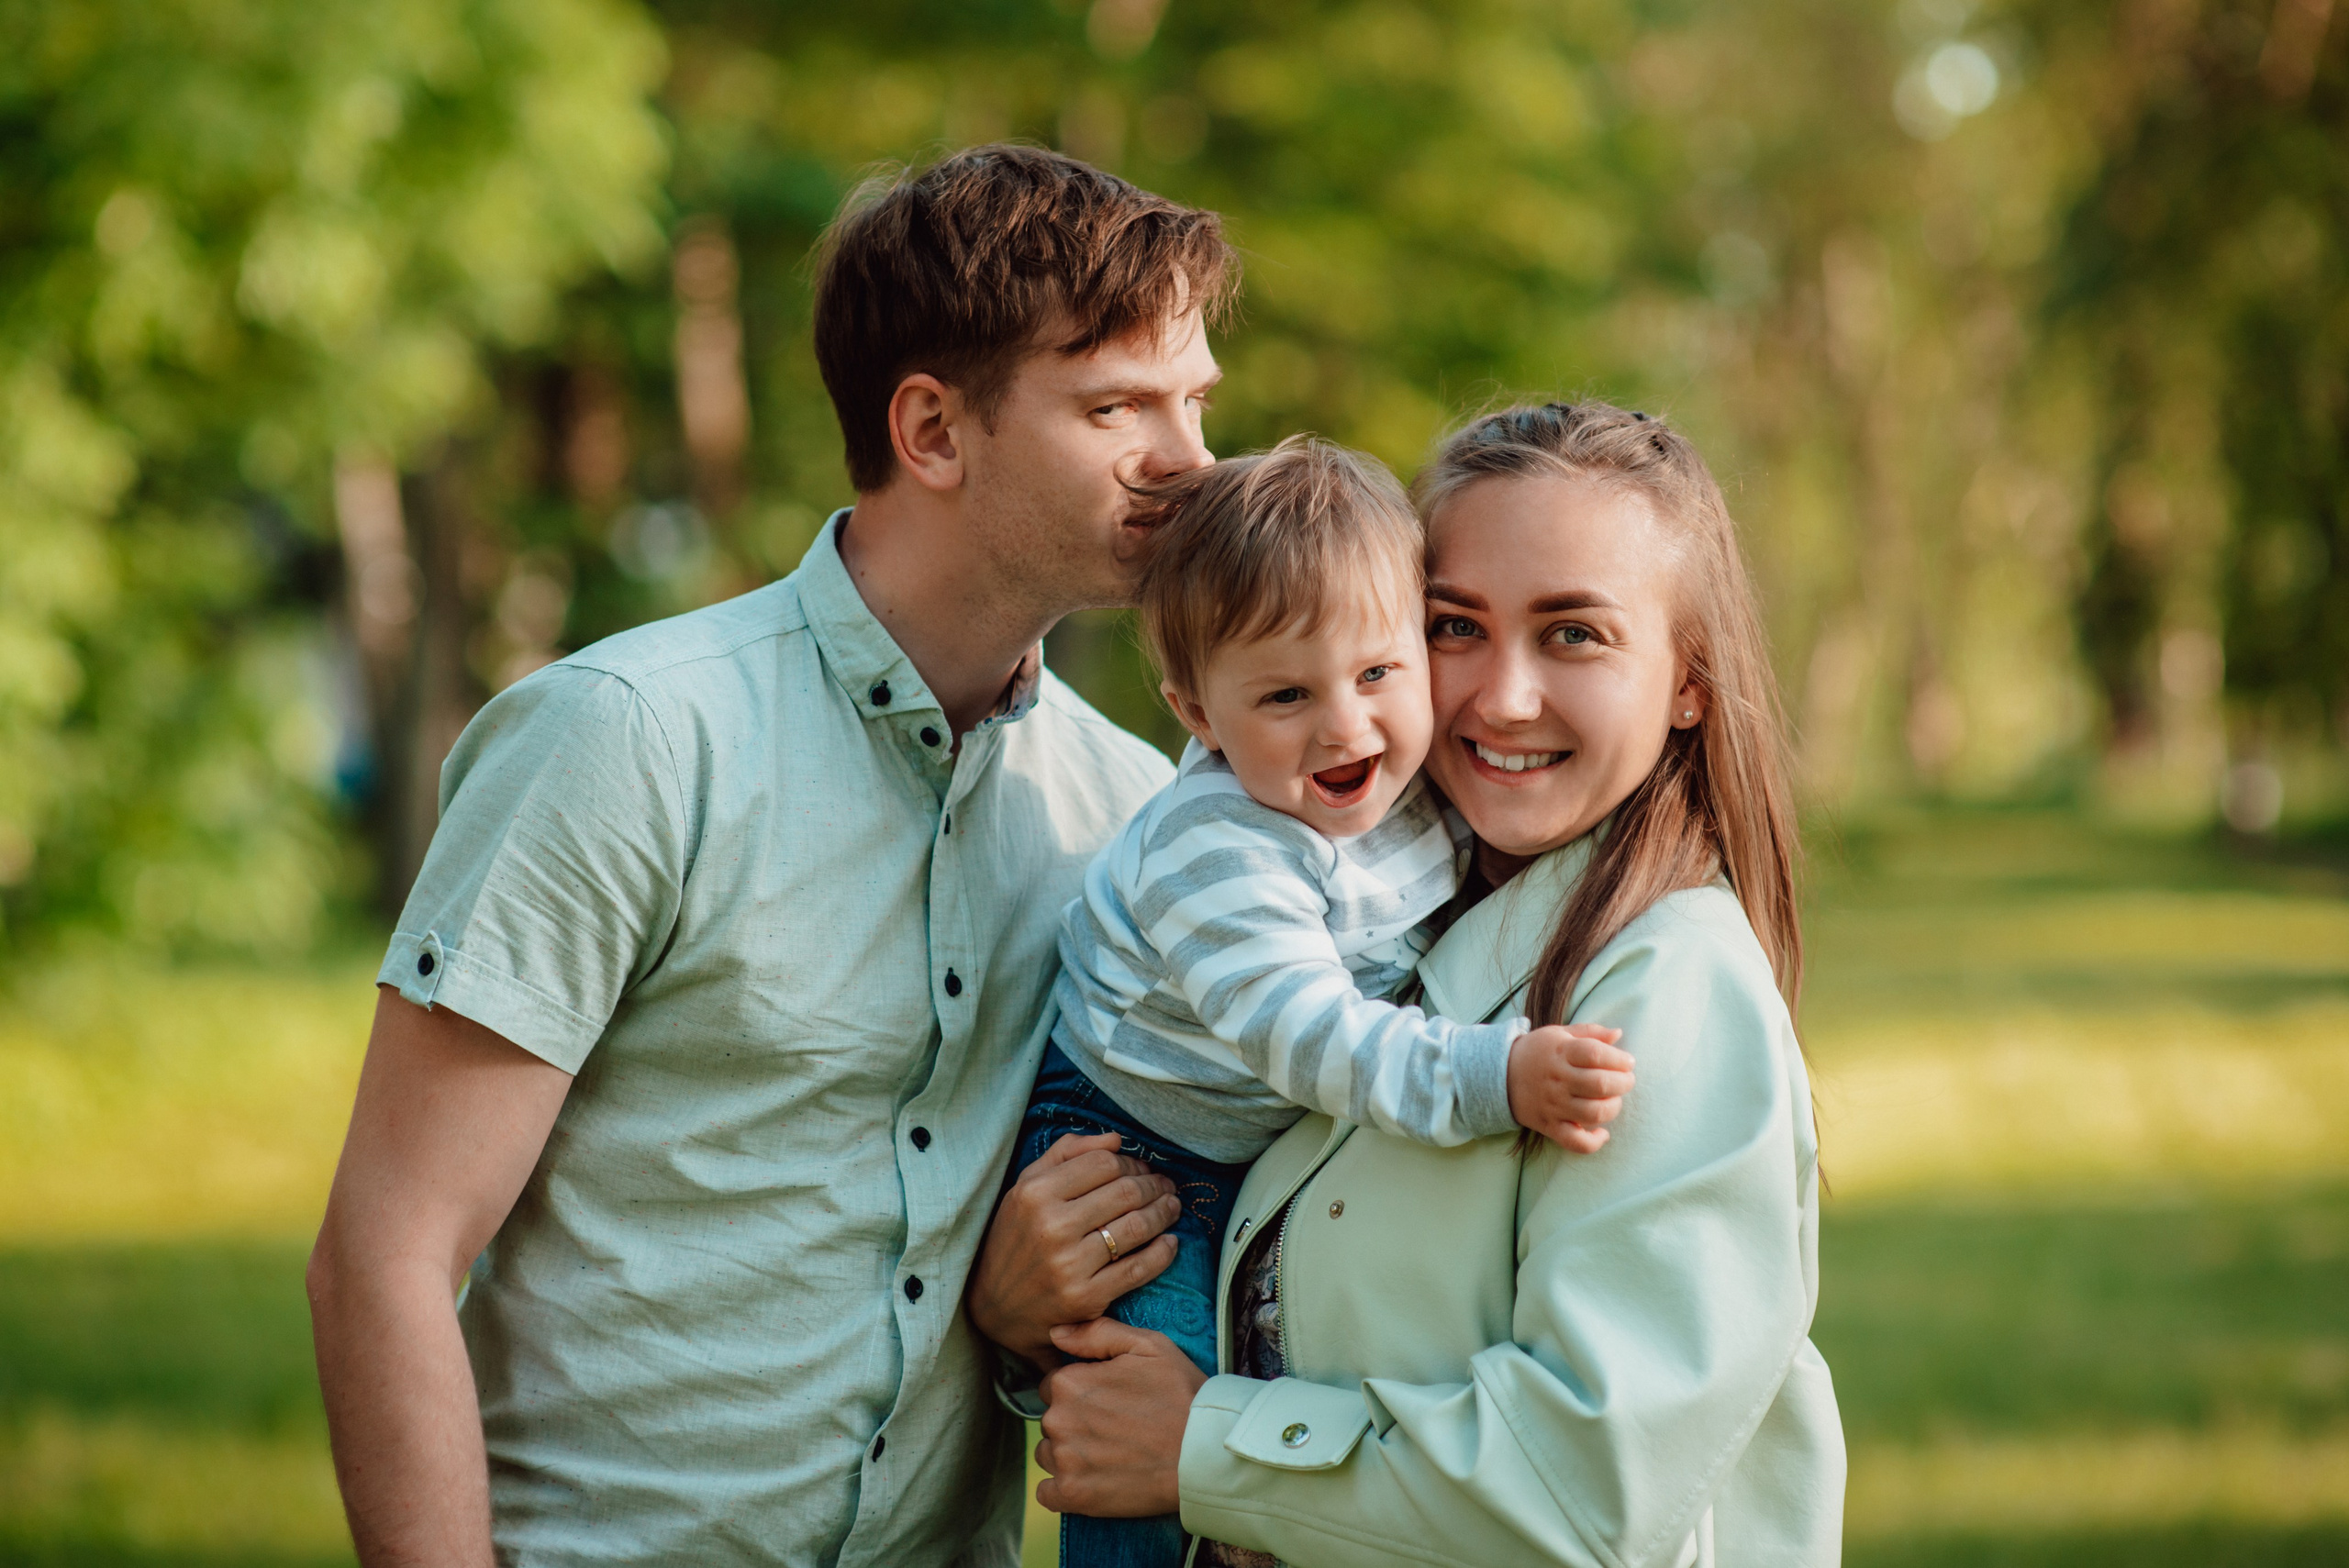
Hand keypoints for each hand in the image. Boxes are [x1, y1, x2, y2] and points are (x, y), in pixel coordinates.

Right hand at [967, 1132, 1182, 1366]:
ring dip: (1165, 1213)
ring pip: (1137, 1227)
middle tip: (1166, 1186)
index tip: (1142, 1169)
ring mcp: (1069, 1265)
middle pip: (1125, 1192)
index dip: (1132, 1163)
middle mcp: (1052, 1226)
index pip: (1103, 1163)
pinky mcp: (1085, 1298)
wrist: (994, 1306)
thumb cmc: (1015, 1238)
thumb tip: (1116, 1140)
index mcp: (1036, 1193)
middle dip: (1155, 1185)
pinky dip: (1163, 1252)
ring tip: (1172, 1207)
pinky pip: (1138, 1269)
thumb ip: (1066, 1153)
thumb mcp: (1026, 1187)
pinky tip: (1170, 1242)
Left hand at [1035, 1318, 1204, 1516]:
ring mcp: (1064, 1461)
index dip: (1080, 1392)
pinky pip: (1048, 1492)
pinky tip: (1092, 1481)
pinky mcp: (1073, 1496)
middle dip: (1075, 1422)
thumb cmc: (1181, 1395)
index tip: (1107, 1401)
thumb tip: (1055, 1332)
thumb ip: (1096, 1333)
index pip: (1053, 1386)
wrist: (1206, 1453)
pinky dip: (1063, 1488)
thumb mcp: (1148, 1346)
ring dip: (1069, 1454)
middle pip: (1051, 1420)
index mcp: (1069, 1383)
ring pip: (1049, 1454)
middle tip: (1115, 1428)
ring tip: (1109, 1455)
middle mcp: (1058, 1420)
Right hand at [1507, 1023, 1633, 1152]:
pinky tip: (1602, 1133)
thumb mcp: (1559, 1034)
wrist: (1499, 1076)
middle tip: (1626, 1080)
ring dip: (1613, 1107)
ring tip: (1614, 1100)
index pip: (1595, 1054)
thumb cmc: (1537, 1052)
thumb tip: (1619, 1034)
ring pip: (1593, 1113)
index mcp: (1561, 1052)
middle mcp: (1557, 1079)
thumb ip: (1590, 1033)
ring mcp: (1553, 1105)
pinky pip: (1575, 1142)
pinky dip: (1594, 1142)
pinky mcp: (1549, 1126)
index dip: (1618, 1059)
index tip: (1627, 1061)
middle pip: (1599, 1084)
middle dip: (1623, 1083)